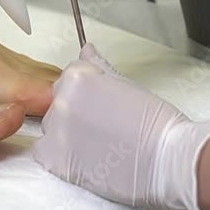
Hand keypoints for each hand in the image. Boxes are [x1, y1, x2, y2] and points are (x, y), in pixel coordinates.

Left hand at [33, 44, 209, 209]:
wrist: (167, 160)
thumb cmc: (157, 125)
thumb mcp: (126, 85)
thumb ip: (98, 67)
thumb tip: (86, 50)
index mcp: (78, 77)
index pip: (69, 79)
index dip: (88, 94)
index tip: (103, 106)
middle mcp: (63, 101)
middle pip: (59, 102)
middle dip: (76, 112)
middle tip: (103, 127)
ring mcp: (57, 130)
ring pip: (52, 127)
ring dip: (67, 134)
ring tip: (98, 145)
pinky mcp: (56, 160)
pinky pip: (43, 152)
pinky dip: (56, 155)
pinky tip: (81, 158)